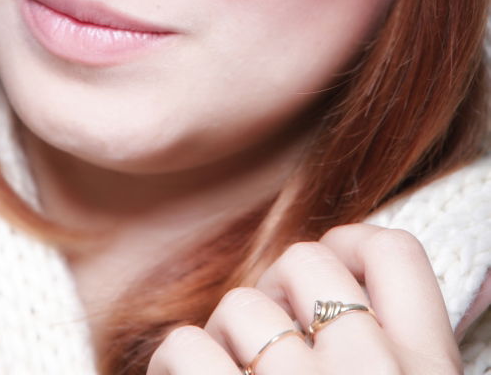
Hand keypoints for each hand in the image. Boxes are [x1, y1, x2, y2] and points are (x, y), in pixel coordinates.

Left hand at [147, 224, 462, 374]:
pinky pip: (186, 347)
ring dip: (224, 338)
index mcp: (431, 374)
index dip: (349, 244)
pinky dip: (175, 363)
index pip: (394, 250)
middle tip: (270, 341)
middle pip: (306, 261)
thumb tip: (324, 292)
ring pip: (241, 304)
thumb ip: (386, 348)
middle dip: (276, 291)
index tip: (322, 280)